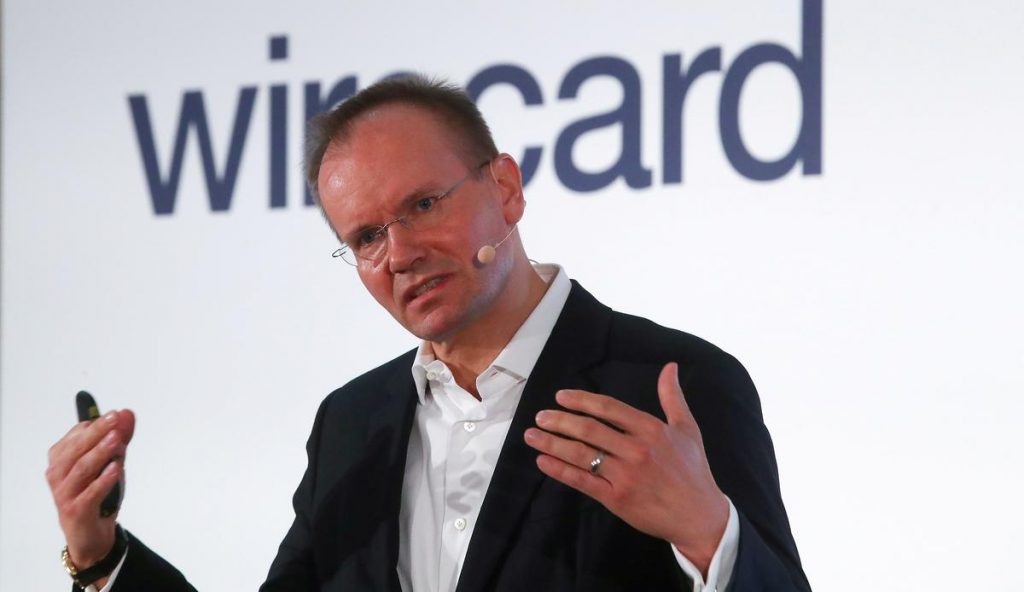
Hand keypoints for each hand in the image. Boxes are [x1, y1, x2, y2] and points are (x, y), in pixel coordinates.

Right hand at [46, 410, 134, 567]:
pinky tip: (116, 468)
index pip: (76, 436)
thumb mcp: (110, 464)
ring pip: (82, 469)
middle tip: (115, 419)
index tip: (116, 415)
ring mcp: (65, 494)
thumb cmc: (98, 496)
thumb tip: (127, 414)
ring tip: (116, 440)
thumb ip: (118, 440)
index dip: (96, 424)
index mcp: (61, 459)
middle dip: (97, 432)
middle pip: (76, 449)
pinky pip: (90, 493)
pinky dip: (103, 480)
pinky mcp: (76, 511)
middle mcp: (58, 475)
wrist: (92, 536)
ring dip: (100, 452)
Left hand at [523, 363, 728, 574]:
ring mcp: (625, 475)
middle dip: (559, 421)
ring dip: (552, 443)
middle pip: (588, 429)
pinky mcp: (616, 499)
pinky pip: (582, 481)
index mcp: (651, 429)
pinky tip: (543, 461)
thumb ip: (672, 397)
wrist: (700, 516)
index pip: (608, 408)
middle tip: (539, 417)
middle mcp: (636, 449)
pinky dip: (560, 470)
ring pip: (581, 454)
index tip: (560, 397)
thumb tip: (670, 367)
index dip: (581, 400)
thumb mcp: (688, 429)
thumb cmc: (693, 470)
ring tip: (532, 436)